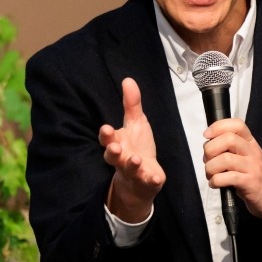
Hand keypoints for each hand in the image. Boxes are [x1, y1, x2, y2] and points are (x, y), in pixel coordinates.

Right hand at [99, 78, 165, 222]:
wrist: (141, 180)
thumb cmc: (136, 147)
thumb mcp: (135, 123)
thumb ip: (131, 104)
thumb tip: (128, 79)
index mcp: (117, 143)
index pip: (107, 139)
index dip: (106, 135)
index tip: (106, 128)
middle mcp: (122, 158)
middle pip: (112, 156)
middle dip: (113, 152)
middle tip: (115, 148)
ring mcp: (133, 172)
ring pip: (129, 169)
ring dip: (132, 164)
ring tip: (135, 159)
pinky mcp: (146, 182)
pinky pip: (148, 182)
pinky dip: (151, 180)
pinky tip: (155, 178)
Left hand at [202, 119, 261, 223]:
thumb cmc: (254, 175)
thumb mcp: (246, 156)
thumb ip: (230, 148)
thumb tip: (208, 146)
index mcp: (250, 142)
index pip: (237, 124)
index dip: (218, 126)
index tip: (207, 135)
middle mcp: (252, 152)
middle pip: (228, 139)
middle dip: (210, 149)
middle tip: (208, 160)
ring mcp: (252, 167)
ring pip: (225, 159)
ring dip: (210, 168)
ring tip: (211, 175)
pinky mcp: (250, 183)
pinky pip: (226, 178)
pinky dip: (215, 181)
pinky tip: (216, 184)